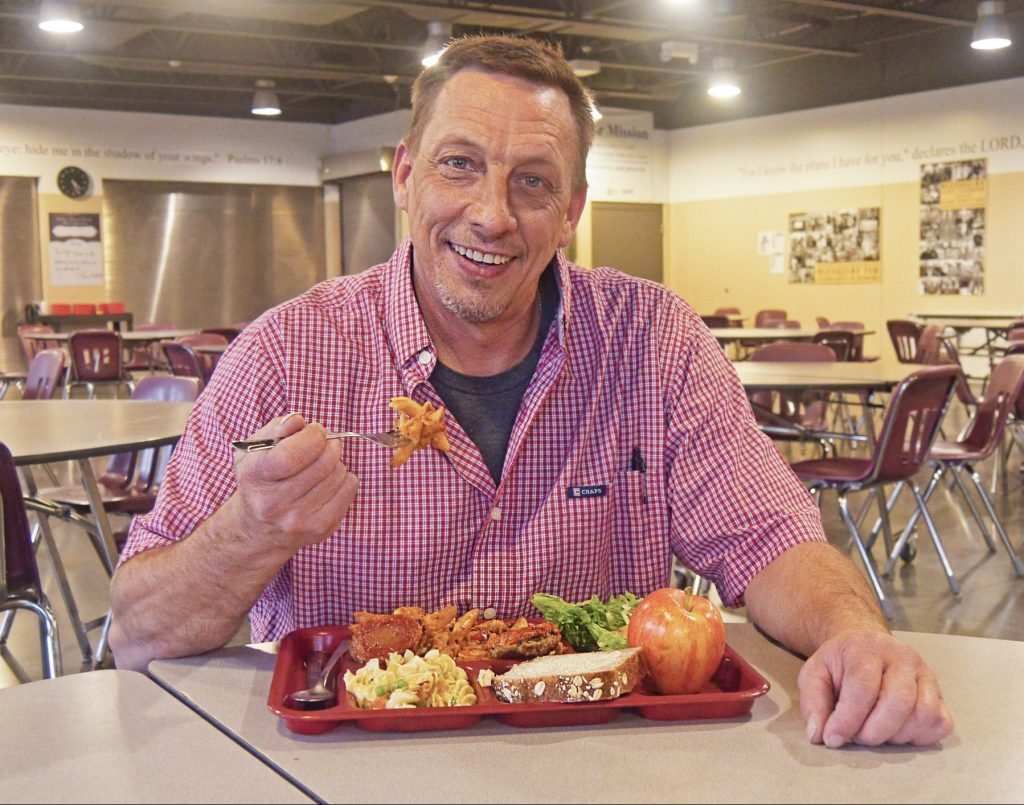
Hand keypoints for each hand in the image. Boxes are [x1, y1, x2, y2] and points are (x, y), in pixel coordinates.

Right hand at [231, 413, 358, 550]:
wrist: (258, 528)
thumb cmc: (261, 478)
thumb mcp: (256, 448)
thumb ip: (277, 427)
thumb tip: (299, 421)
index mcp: (255, 477)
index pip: (292, 454)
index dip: (312, 436)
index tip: (315, 430)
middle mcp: (274, 503)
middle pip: (323, 462)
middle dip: (329, 444)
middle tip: (323, 442)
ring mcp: (299, 519)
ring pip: (338, 473)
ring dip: (335, 461)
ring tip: (322, 464)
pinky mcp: (321, 528)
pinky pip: (349, 488)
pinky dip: (344, 478)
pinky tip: (328, 480)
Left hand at [797, 629, 953, 747]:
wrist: (866, 645)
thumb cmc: (841, 664)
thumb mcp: (815, 673)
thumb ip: (813, 702)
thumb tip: (817, 734)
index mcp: (868, 648)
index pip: (863, 688)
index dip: (848, 720)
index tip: (833, 738)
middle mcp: (903, 657)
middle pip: (899, 702)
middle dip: (874, 732)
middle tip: (857, 738)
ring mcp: (926, 675)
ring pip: (924, 715)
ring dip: (897, 736)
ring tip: (875, 733)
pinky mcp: (940, 694)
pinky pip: (941, 723)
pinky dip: (921, 737)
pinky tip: (897, 733)